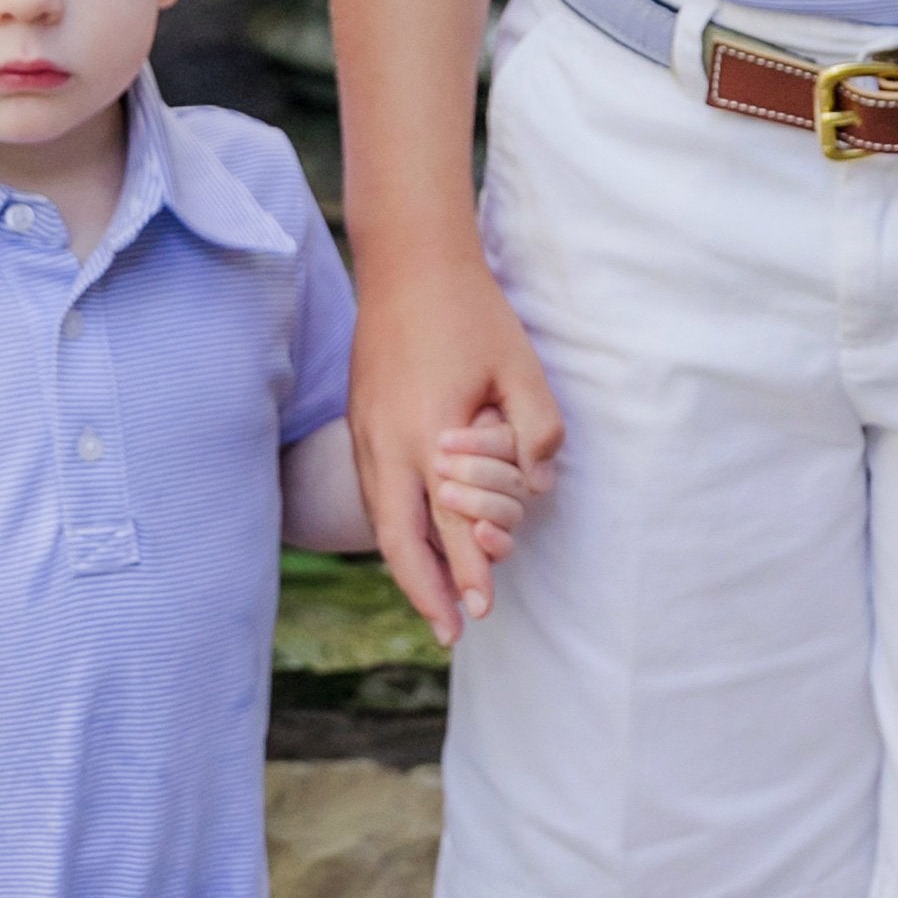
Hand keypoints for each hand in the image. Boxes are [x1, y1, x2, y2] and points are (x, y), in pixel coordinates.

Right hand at [351, 252, 562, 644]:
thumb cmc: (471, 314)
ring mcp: (367, 434)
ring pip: (380, 521)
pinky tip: (411, 542)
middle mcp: (389, 444)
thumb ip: (535, 430)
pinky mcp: (360, 423)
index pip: (450, 525)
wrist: (408, 264)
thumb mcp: (520, 368)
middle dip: (423, 592)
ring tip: (431, 601)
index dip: (467, 573)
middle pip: (399, 541)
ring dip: (405, 566)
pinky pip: (375, 494)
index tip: (480, 614)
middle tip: (447, 633)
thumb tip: (537, 485)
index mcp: (430, 434)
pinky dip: (392, 529)